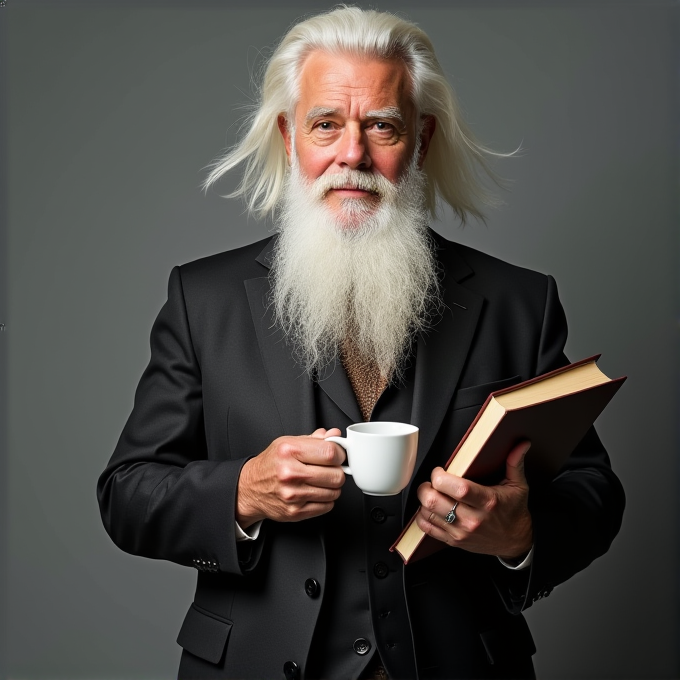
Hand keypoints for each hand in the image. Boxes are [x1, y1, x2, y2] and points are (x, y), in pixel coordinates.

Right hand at [236, 428, 345, 527]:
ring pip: (334, 492)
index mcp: (289, 451)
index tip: (338, 456)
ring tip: (321, 481)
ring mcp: (293, 494)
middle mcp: (290, 473)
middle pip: (336, 475)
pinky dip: (326, 500)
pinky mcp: (295, 512)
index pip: (330, 453)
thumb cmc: (271, 464)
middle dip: (337, 472)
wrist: (250, 488)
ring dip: (332, 487)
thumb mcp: (288, 443)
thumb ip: (314, 439)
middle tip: (330, 469)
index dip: (340, 454)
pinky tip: (315, 492)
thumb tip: (335, 435)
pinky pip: (327, 507)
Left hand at [415, 441, 532, 560]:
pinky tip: (429, 508)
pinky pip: (428, 529)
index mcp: (487, 502)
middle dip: (426, 486)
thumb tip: (521, 444)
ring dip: (424, 500)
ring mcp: (461, 532)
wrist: (516, 542)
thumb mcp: (518, 486)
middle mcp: (472, 519)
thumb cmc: (514, 512)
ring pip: (427, 513)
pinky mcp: (454, 541)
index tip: (440, 471)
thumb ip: (515, 463)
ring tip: (431, 493)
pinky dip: (422, 516)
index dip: (440, 476)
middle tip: (431, 481)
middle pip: (434, 501)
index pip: (457, 488)